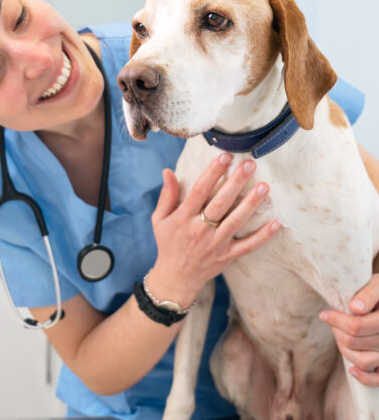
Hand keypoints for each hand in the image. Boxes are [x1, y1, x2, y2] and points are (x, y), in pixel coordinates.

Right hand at [148, 153, 280, 306]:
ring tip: (264, 186)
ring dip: (250, 204)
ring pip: (236, 221)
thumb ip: (167, 195)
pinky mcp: (227, 256)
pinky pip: (248, 246)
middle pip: (220, 202)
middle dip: (236, 182)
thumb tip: (168, 171)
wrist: (175, 278)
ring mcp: (215, 244)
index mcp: (183, 218)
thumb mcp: (159, 219)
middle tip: (249, 164)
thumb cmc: (167, 243)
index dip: (212, 172)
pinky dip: (262, 236)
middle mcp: (199, 230)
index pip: (199, 190)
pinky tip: (276, 223)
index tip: (225, 156)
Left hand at [319, 274, 378, 385]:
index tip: (324, 314)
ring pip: (363, 361)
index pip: (356, 326)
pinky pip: (378, 379)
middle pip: (354, 342)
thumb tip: (355, 308)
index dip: (336, 320)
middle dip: (337, 331)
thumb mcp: (377, 285)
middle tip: (332, 321)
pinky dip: (364, 377)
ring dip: (344, 349)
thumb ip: (368, 294)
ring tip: (339, 335)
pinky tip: (352, 369)